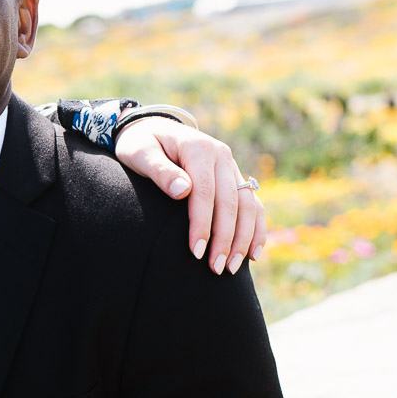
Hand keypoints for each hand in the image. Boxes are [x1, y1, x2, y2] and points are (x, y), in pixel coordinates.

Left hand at [113, 118, 266, 273]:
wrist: (152, 129)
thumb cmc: (140, 144)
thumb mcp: (139, 152)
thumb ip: (159, 170)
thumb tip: (182, 190)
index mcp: (198, 148)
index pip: (204, 192)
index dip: (202, 224)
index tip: (197, 252)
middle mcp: (221, 155)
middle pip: (230, 202)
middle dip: (224, 238)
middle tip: (215, 268)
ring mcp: (231, 166)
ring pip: (247, 206)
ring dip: (242, 239)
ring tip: (230, 268)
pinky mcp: (235, 177)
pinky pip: (252, 204)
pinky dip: (256, 229)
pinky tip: (253, 254)